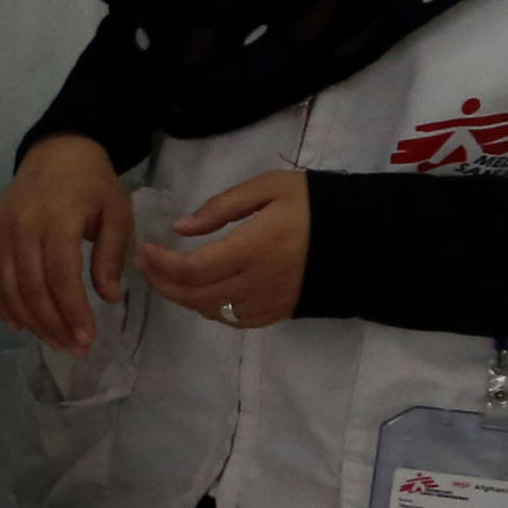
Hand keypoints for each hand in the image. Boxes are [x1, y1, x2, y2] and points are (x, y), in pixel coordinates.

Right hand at [0, 137, 138, 351]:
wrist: (57, 151)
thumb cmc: (93, 184)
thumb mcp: (117, 213)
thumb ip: (112, 255)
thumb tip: (108, 298)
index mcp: (57, 219)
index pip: (61, 276)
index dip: (73, 312)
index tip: (88, 339)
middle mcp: (22, 226)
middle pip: (31, 287)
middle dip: (53, 324)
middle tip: (73, 347)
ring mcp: (0, 231)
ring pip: (8, 287)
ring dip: (30, 320)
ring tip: (53, 340)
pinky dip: (0, 304)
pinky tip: (18, 325)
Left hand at [137, 169, 311, 332]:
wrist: (362, 237)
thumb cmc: (314, 204)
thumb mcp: (269, 187)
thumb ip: (223, 206)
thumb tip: (181, 228)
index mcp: (253, 248)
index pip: (193, 269)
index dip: (162, 264)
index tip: (145, 250)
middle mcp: (257, 282)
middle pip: (195, 295)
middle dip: (161, 282)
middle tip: (144, 263)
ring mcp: (268, 302)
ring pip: (210, 310)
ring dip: (182, 297)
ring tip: (166, 275)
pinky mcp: (278, 313)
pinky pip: (233, 319)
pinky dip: (209, 307)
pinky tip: (200, 291)